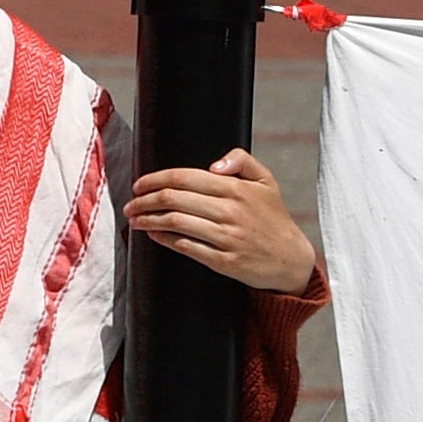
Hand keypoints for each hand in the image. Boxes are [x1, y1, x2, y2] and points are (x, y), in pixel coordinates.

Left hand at [125, 148, 318, 294]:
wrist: (291, 260)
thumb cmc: (274, 218)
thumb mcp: (266, 181)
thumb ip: (242, 160)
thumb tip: (213, 165)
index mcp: (236, 189)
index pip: (184, 177)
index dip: (155, 179)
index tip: (139, 184)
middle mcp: (230, 212)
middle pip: (173, 199)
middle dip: (144, 200)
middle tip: (131, 203)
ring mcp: (226, 237)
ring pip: (174, 222)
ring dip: (148, 219)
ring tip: (136, 219)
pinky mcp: (224, 261)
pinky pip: (185, 246)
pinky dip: (164, 239)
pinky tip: (154, 234)